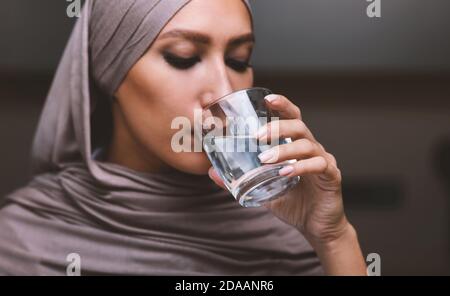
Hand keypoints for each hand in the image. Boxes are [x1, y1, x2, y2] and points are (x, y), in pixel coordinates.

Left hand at [208, 93, 348, 246]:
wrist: (316, 226)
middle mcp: (312, 148)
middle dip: (277, 127)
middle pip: (299, 126)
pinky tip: (284, 173)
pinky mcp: (332, 176)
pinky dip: (300, 168)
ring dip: (284, 150)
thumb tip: (211, 172)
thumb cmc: (292, 202)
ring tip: (265, 160)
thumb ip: (241, 178)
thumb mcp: (262, 188)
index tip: (267, 99)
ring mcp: (324, 161)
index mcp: (297, 146)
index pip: (292, 118)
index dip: (282, 105)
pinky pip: (318, 165)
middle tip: (258, 136)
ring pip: (307, 145)